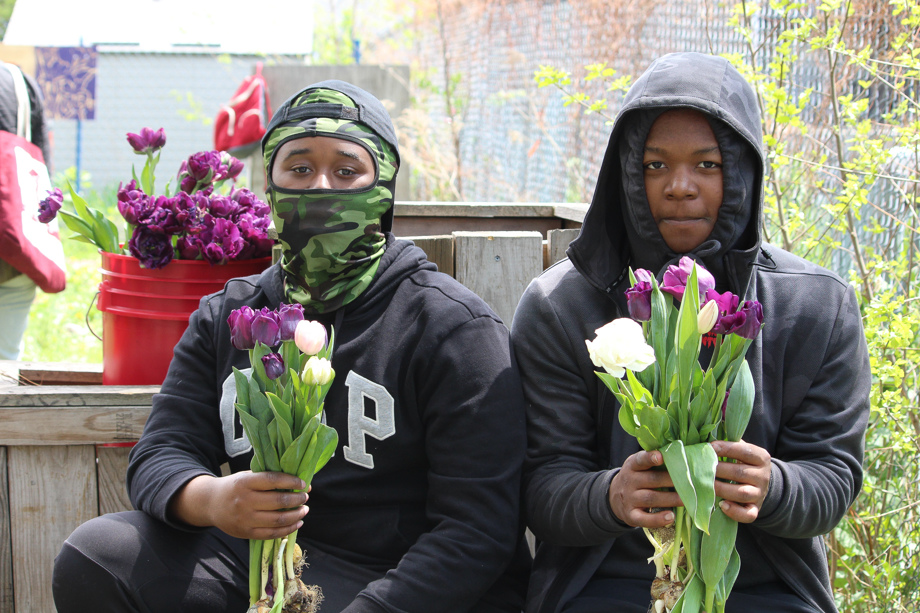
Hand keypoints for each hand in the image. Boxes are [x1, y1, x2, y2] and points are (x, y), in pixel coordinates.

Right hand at [169, 471, 309, 539]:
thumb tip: (300, 483)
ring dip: (296, 515)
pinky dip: (288, 529)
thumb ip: (268, 478)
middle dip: (297, 499)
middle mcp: (245, 501)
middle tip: (305, 497)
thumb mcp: (247, 477)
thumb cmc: (235, 487)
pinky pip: (272, 534)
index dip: (292, 482)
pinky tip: (297, 523)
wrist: (210, 503)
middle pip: (278, 501)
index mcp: (245, 483)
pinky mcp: (246, 533)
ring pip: (278, 519)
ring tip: (304, 510)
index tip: (304, 483)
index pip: (273, 480)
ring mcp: (245, 519)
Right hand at [608, 450, 682, 527]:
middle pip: (651, 480)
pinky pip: (644, 519)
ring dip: (670, 499)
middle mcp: (629, 481)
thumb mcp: (638, 466)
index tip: (661, 457)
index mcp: (632, 466)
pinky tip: (670, 517)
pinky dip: (657, 519)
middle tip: (689, 482)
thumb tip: (682, 459)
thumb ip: (653, 462)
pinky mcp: (631, 516)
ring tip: (686, 500)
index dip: (650, 458)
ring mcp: (629, 499)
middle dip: (670, 481)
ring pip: (650, 498)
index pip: (640, 460)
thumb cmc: (636, 478)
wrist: (614, 497)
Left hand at [710, 440, 771, 523]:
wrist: (761, 484)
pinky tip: (722, 505)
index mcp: (761, 457)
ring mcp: (760, 494)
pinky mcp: (756, 509)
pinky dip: (735, 512)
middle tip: (699, 468)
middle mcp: (763, 476)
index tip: (709, 447)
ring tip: (704, 485)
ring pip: (742, 493)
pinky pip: (748, 514)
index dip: (726, 448)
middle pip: (739, 473)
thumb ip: (728, 443)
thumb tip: (707, 433)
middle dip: (718, 470)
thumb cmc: (743, 463)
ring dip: (721, 489)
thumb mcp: (741, 451)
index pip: (744, 451)